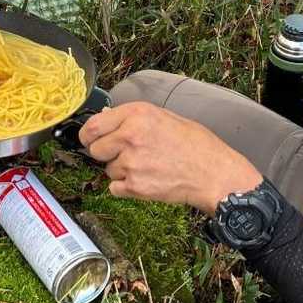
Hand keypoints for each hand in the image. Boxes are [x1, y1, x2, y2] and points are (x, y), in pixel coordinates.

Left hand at [78, 101, 263, 213]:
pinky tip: (146, 180)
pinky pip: (114, 188)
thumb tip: (107, 118)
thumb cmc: (196, 145)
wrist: (214, 173)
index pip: (92, 126)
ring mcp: (131, 163)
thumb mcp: (165, 117)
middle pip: (94, 149)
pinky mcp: (135, 187)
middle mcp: (130, 137)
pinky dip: (125, 187)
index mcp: (136, 115)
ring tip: (147, 166)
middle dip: (105, 153)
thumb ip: (134, 117)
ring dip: (120, 170)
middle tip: (125, 154)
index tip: (89, 139)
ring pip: (107, 170)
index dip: (88, 135)